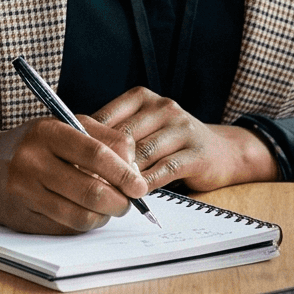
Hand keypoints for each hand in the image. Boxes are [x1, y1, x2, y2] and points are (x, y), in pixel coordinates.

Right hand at [0, 118, 148, 235]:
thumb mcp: (64, 126)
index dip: (124, 173)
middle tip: (128, 202)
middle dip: (119, 202)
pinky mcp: (19, 218)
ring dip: (104, 217)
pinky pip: (65, 228)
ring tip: (108, 209)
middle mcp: (31, 161)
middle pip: (91, 191)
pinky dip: (83, 224)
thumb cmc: (32, 144)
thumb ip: (104, 139)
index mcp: (47, 132)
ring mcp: (23, 192)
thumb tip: (134, 168)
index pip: (96, 154)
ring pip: (80, 216)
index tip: (139, 186)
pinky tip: (84, 213)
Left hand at [91, 89, 275, 191]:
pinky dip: (146, 184)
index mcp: (142, 98)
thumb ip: (114, 135)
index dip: (86, 142)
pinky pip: (164, 170)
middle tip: (82, 183)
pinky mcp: (197, 153)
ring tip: (106, 192)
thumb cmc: (170, 142)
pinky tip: (135, 195)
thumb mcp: (142, 128)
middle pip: (122, 136)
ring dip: (123, 176)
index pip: (106, 118)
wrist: (223, 152)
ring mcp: (182, 128)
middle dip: (103, 162)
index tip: (70, 163)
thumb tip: (74, 153)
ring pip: (142, 154)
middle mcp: (163, 107)